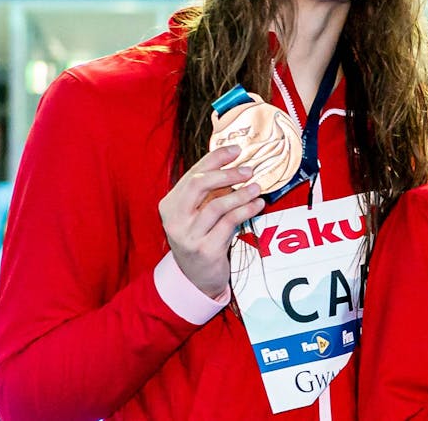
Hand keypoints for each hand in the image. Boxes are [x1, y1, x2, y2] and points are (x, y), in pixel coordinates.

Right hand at [159, 145, 267, 298]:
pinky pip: (229, 224)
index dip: (215, 159)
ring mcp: (188, 236)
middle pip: (199, 184)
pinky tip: (257, 205)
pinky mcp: (205, 250)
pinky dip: (246, 210)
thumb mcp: (198, 213)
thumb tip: (235, 164)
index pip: (192, 174)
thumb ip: (208, 192)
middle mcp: (174, 219)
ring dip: (241, 194)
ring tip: (257, 188)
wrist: (196, 277)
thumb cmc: (201, 237)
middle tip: (249, 170)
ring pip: (217, 205)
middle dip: (227, 173)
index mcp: (169, 204)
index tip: (236, 150)